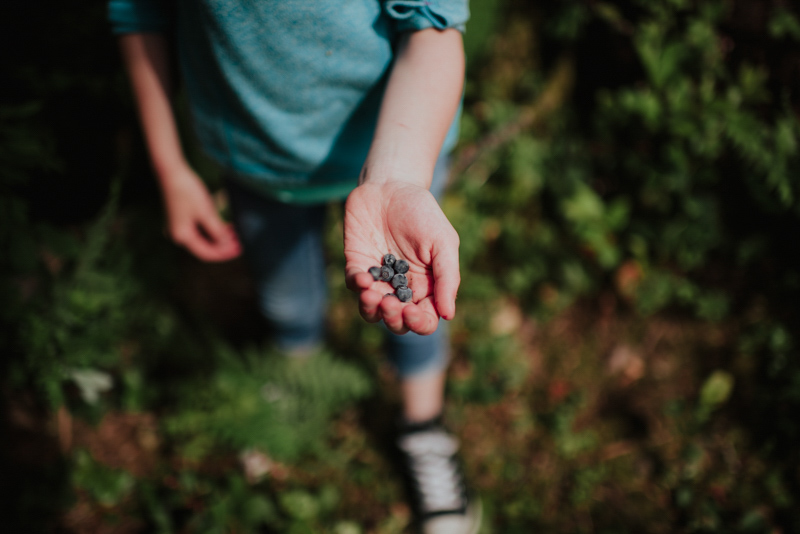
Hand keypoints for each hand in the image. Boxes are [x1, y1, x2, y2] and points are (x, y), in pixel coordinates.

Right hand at [160, 166, 240, 261]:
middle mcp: (179, 235)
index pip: (206, 253)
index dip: (224, 253)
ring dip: (220, 239)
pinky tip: (226, 228)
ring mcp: (180, 228)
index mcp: (182, 236)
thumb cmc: (187, 190)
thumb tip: (227, 244)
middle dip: (223, 247)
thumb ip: (217, 231)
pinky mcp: (183, 220)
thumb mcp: (206, 212)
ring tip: (236, 235)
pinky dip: (213, 231)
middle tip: (241, 244)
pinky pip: (201, 231)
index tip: (239, 250)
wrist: (172, 172)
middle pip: (205, 248)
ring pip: (204, 239)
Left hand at [344, 182, 459, 334]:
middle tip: (391, 304)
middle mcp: (401, 288)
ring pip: (371, 312)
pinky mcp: (357, 264)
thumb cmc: (423, 212)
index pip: (425, 319)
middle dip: (393, 319)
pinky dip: (358, 285)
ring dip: (372, 310)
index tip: (411, 311)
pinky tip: (364, 277)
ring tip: (373, 295)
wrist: (392, 184)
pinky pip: (354, 285)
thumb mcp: (443, 242)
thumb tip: (449, 315)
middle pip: (397, 322)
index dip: (419, 323)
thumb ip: (447, 277)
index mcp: (427, 287)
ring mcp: (378, 278)